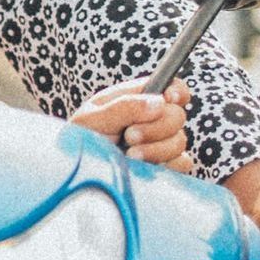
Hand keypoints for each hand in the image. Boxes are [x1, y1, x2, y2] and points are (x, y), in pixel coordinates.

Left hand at [73, 79, 191, 171]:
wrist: (76, 172)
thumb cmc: (80, 140)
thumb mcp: (93, 119)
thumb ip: (124, 107)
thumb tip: (159, 102)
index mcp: (136, 99)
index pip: (170, 86)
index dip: (177, 90)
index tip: (169, 98)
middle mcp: (152, 119)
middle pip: (177, 116)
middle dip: (156, 127)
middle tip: (129, 136)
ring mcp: (160, 143)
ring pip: (179, 141)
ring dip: (156, 149)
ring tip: (130, 155)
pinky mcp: (164, 165)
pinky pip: (182, 163)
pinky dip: (166, 165)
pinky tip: (144, 167)